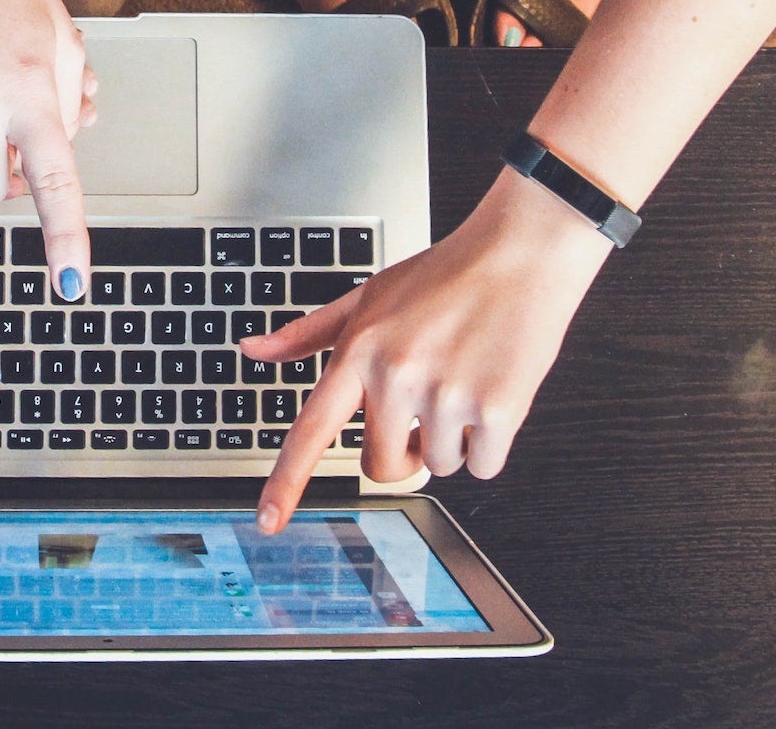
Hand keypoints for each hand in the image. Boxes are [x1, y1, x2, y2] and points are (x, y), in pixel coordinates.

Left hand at [245, 168, 615, 532]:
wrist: (521, 253)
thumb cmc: (445, 274)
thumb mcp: (368, 295)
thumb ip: (309, 333)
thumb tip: (254, 350)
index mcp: (360, 351)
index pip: (312, 430)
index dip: (286, 482)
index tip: (269, 521)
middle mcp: (397, 376)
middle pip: (382, 466)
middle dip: (402, 453)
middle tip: (422, 413)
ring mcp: (447, 395)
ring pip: (438, 466)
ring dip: (452, 441)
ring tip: (463, 383)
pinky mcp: (497, 409)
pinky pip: (482, 466)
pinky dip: (490, 444)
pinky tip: (492, 393)